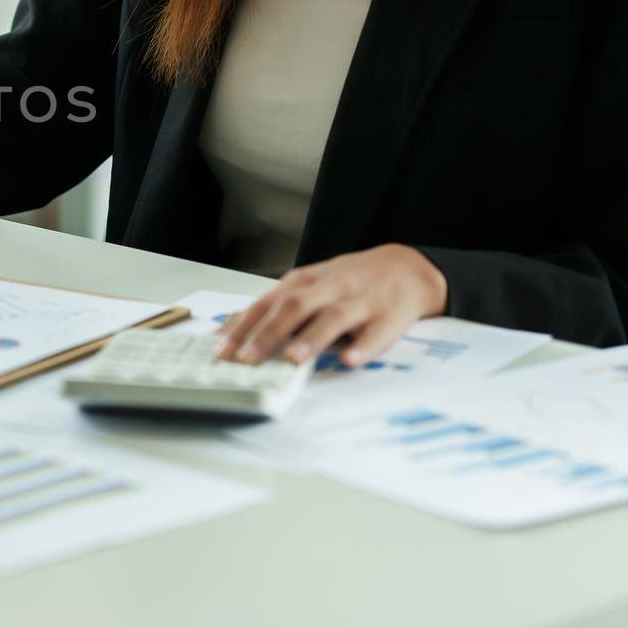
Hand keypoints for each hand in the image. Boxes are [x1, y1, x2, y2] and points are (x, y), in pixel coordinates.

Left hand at [217, 244, 447, 367]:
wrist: (406, 267)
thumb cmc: (346, 282)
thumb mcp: (308, 286)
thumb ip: (275, 307)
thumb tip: (232, 332)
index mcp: (303, 282)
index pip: (266, 303)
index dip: (243, 326)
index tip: (222, 350)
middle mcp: (328, 288)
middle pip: (293, 307)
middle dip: (267, 333)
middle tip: (247, 359)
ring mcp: (359, 301)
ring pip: (332, 317)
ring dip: (311, 338)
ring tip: (292, 358)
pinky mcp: (389, 316)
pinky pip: (375, 333)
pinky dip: (363, 347)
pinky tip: (350, 360)